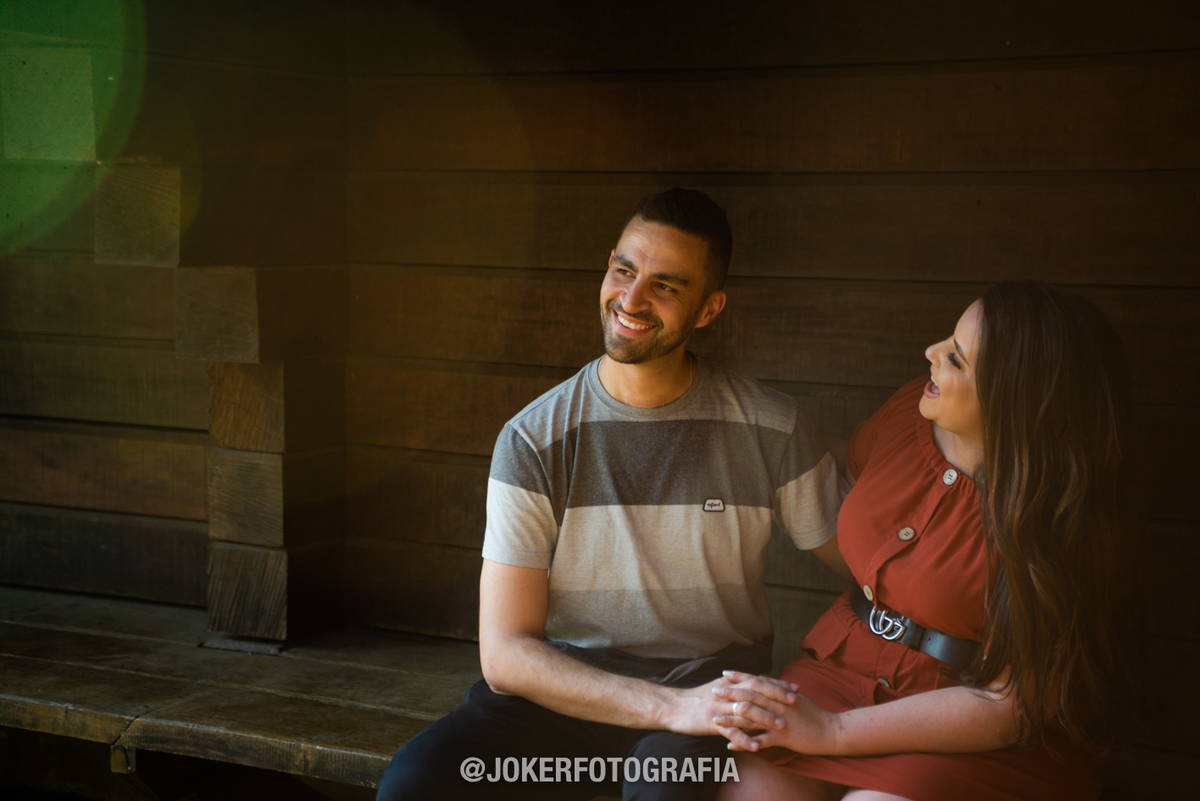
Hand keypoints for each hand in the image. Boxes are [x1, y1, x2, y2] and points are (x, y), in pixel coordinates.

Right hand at [660, 671, 797, 735]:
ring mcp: (720, 708)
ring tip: (781, 726)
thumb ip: (736, 687)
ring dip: (764, 719)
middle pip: (755, 693)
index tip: (794, 688)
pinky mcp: (711, 723)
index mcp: (730, 684)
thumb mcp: (718, 688)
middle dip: (776, 697)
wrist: (674, 706)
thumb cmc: (697, 698)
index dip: (776, 684)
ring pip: (745, 712)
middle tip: (794, 702)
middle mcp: (727, 694)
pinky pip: (730, 732)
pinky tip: (755, 747)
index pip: (757, 681)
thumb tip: (754, 685)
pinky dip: (743, 739)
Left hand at [711, 670, 840, 753]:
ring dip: (732, 719)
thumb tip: (764, 680)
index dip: (740, 677)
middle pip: (750, 697)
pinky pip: (760, 741)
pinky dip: (744, 743)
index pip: (756, 681)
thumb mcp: (795, 697)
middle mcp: (778, 704)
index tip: (724, 673)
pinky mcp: (783, 737)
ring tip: (715, 720)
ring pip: (752, 718)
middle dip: (730, 694)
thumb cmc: (813, 713)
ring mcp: (779, 721)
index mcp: (780, 693)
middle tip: (713, 691)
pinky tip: (730, 745)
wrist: (831, 730)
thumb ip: (778, 689)